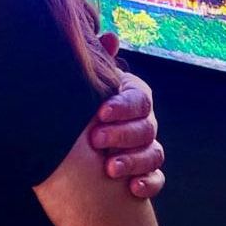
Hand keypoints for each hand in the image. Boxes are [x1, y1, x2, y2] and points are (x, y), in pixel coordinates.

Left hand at [91, 33, 163, 199]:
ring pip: (154, 153)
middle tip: (95, 140)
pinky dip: (148, 183)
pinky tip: (132, 188)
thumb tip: (109, 37)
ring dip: (133, 161)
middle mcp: (143, 122)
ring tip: (110, 168)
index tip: (100, 113)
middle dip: (122, 134)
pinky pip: (156, 179)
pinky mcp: (145, 173)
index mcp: (132, 98)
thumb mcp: (85, 86)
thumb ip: (97, 63)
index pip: (138, 99)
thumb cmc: (79, 108)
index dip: (122, 106)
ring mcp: (146, 148)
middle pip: (146, 127)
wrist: (70, 145)